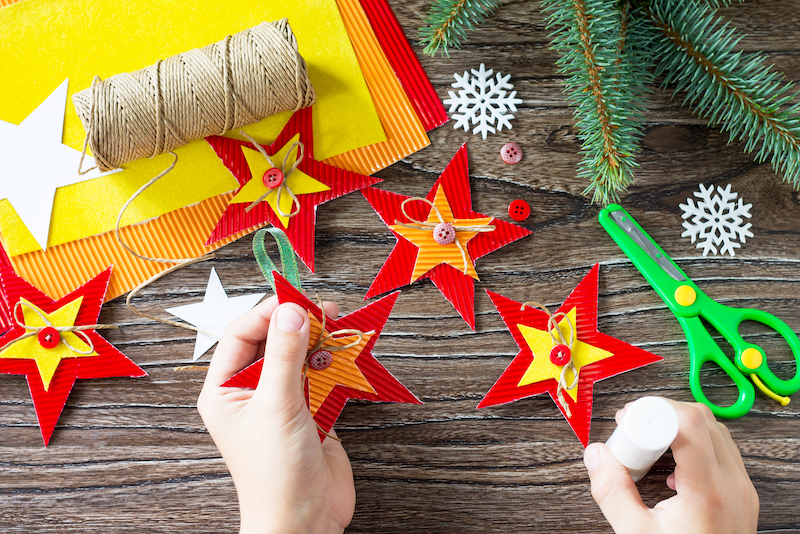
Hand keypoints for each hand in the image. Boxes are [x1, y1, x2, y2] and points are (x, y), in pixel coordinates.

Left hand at [197, 296, 354, 533]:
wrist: (305, 521)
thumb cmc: (275, 473)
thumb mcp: (276, 405)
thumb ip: (283, 354)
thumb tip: (290, 309)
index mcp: (224, 391)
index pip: (241, 335)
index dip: (267, 313)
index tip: (295, 299)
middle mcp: (250, 393)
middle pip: (271, 341)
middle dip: (296, 324)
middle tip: (323, 309)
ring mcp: (281, 402)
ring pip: (298, 357)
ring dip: (318, 341)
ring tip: (337, 325)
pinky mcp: (310, 412)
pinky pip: (319, 376)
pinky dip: (332, 363)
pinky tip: (343, 353)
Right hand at [584, 398, 758, 533]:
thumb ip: (612, 492)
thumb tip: (596, 455)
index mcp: (708, 491)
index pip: (688, 424)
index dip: (653, 412)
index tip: (627, 423)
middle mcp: (733, 484)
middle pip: (701, 419)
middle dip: (662, 414)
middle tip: (632, 429)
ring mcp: (742, 489)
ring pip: (714, 431)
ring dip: (678, 427)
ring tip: (648, 446)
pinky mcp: (742, 495)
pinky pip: (721, 451)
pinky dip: (694, 445)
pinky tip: (671, 467)